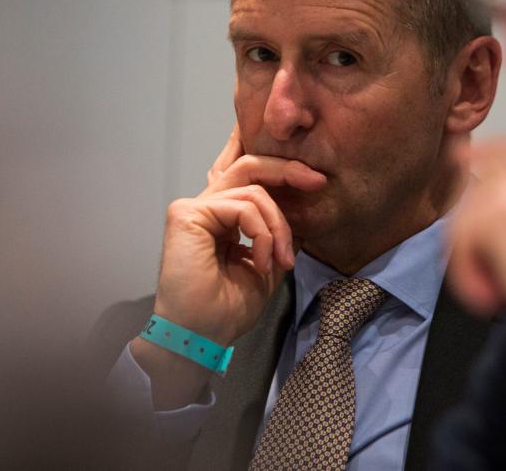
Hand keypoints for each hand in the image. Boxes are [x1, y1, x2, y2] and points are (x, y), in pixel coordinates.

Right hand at [131, 125, 325, 407]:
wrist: (200, 337)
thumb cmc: (225, 311)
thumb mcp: (266, 267)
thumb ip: (277, 237)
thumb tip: (303, 213)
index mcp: (222, 220)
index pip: (251, 181)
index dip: (283, 173)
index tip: (318, 183)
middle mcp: (206, 208)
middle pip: (249, 168)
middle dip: (287, 169)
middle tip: (317, 180)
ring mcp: (194, 209)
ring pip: (254, 191)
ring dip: (278, 227)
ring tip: (281, 261)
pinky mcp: (187, 214)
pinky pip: (242, 207)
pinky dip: (262, 233)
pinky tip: (262, 262)